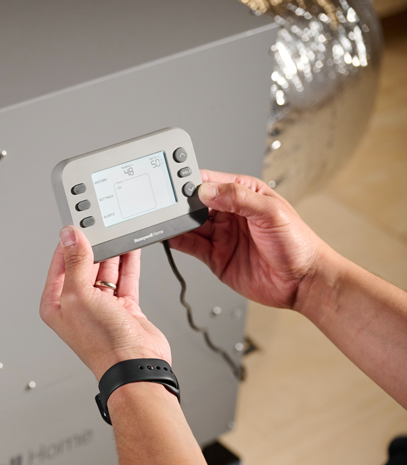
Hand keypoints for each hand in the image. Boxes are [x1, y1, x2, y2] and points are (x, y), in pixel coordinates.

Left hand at [40, 226, 170, 380]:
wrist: (135, 364)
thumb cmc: (102, 343)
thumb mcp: (79, 294)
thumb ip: (76, 262)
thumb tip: (70, 236)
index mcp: (57, 303)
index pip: (59, 264)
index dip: (68, 243)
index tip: (77, 224)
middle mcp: (78, 305)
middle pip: (84, 265)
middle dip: (93, 246)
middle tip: (101, 226)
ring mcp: (101, 307)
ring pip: (106, 270)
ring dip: (112, 253)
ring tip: (117, 232)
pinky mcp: (124, 308)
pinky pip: (125, 279)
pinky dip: (128, 263)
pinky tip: (131, 248)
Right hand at [167, 170, 327, 309]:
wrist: (303, 283)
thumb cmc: (298, 244)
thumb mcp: (271, 213)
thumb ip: (239, 198)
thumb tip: (208, 190)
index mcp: (244, 194)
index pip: (211, 182)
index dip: (192, 181)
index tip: (177, 184)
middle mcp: (229, 213)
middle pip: (195, 203)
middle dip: (180, 202)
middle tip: (166, 204)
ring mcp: (221, 235)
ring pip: (190, 224)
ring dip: (176, 222)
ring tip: (162, 219)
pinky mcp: (214, 256)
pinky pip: (190, 245)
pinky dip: (176, 241)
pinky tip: (168, 236)